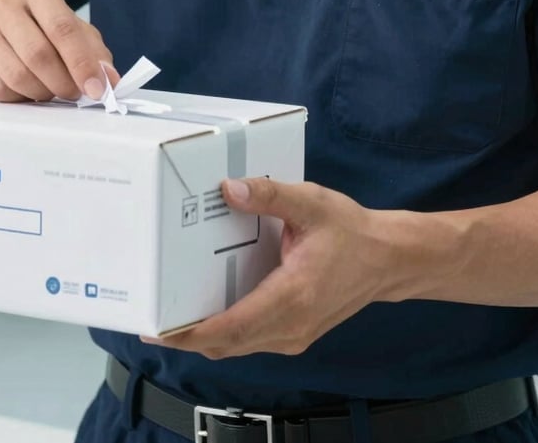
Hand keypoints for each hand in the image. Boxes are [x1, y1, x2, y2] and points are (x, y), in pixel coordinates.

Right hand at [0, 0, 119, 102]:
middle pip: (39, 55)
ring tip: (51, 91)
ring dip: (42, 93)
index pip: (63, 28)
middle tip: (74, 93)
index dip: (83, 63)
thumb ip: (91, 48)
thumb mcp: (64, 25)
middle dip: (63, 82)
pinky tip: (26, 91)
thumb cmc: (32, 25)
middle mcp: (3, 1)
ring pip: (18, 76)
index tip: (98, 88)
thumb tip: (110, 79)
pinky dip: (19, 98)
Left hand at [141, 176, 401, 357]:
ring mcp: (293, 335)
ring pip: (237, 346)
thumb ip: (268, 195)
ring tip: (170, 314)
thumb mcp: (310, 202)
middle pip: (227, 344)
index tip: (158, 328)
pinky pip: (251, 340)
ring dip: (203, 336)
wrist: (388, 259)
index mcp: (293, 297)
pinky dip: (225, 332)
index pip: (232, 328)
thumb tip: (227, 190)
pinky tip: (208, 310)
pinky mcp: (295, 333)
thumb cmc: (351, 231)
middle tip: (149, 317)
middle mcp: (291, 326)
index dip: (191, 333)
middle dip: (185, 337)